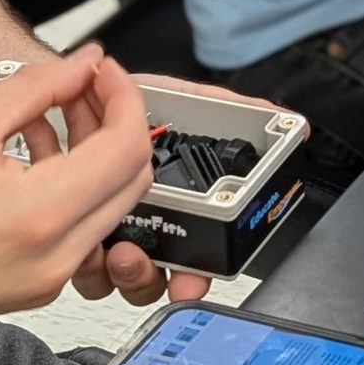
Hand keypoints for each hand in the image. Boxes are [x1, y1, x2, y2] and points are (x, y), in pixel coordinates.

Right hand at [0, 45, 158, 346]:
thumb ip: (35, 87)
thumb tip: (83, 64)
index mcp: (43, 214)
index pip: (127, 145)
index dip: (124, 96)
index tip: (101, 71)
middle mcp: (59, 255)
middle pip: (131, 177)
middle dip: (114, 122)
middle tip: (81, 88)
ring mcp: (52, 278)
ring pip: (108, 203)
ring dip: (93, 152)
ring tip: (46, 114)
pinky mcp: (37, 286)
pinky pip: (79, 228)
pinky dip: (71, 185)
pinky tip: (30, 154)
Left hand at [69, 74, 275, 309]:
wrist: (71, 84)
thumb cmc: (124, 93)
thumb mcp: (189, 100)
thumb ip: (240, 113)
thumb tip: (293, 125)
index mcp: (175, 198)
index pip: (197, 251)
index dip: (199, 272)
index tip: (192, 280)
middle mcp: (142, 217)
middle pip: (155, 273)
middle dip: (149, 277)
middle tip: (139, 258)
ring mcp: (105, 224)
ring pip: (115, 275)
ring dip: (115, 268)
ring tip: (113, 246)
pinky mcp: (72, 221)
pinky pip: (77, 260)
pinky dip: (79, 252)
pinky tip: (81, 226)